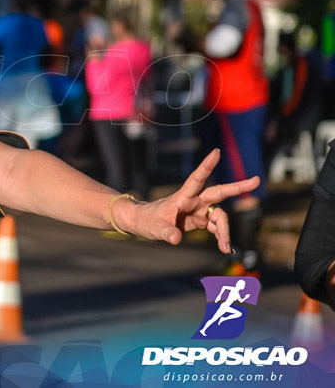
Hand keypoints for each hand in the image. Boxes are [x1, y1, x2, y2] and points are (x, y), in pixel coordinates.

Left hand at [125, 149, 259, 252]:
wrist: (144, 223)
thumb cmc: (147, 221)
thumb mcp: (154, 228)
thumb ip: (165, 232)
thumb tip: (176, 239)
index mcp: (182, 196)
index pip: (196, 178)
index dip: (206, 166)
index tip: (216, 152)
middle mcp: (194, 201)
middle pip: (218, 192)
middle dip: (237, 187)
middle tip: (257, 180)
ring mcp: (199, 210)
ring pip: (220, 216)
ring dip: (225, 231)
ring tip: (226, 247)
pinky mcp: (200, 220)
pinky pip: (216, 227)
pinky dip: (222, 237)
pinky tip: (225, 247)